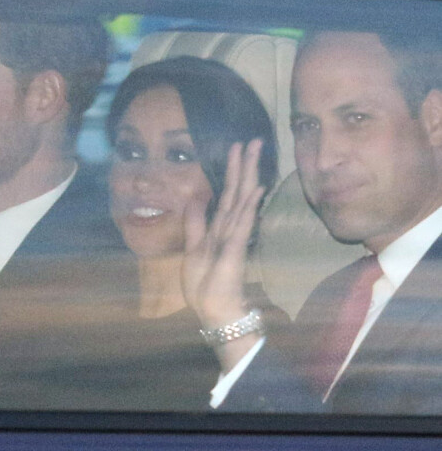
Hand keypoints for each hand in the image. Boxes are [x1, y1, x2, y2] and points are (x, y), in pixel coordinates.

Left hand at [182, 139, 264, 333]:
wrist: (213, 311)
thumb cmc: (204, 283)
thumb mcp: (192, 248)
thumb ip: (195, 223)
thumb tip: (197, 198)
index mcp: (219, 226)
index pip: (228, 192)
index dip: (232, 170)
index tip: (236, 147)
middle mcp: (230, 226)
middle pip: (238, 190)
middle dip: (245, 164)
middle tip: (254, 140)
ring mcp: (235, 236)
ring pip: (242, 199)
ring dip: (248, 175)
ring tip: (255, 151)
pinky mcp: (235, 249)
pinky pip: (243, 223)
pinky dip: (250, 205)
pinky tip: (257, 188)